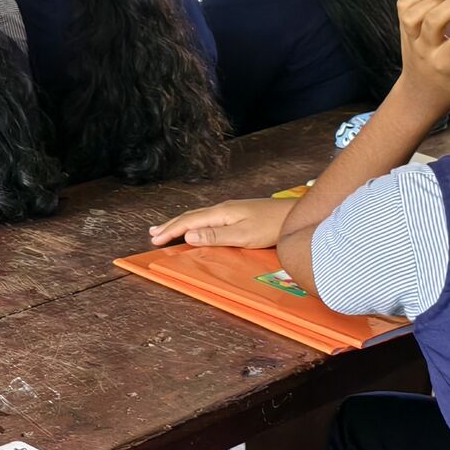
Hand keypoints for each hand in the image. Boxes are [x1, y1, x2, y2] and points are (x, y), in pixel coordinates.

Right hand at [148, 198, 293, 248]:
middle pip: (191, 217)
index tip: (155, 240)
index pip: (189, 222)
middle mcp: (223, 209)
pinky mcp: (239, 214)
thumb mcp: (243, 235)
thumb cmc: (273, 226)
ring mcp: (232, 210)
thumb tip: (188, 234)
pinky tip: (197, 227)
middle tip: (153, 233)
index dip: (170, 231)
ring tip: (168, 229)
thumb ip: (215, 236)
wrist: (295, 216)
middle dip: (170, 226)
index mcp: (221, 213)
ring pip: (199, 217)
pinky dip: (196, 223)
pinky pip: (209, 219)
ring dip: (182, 224)